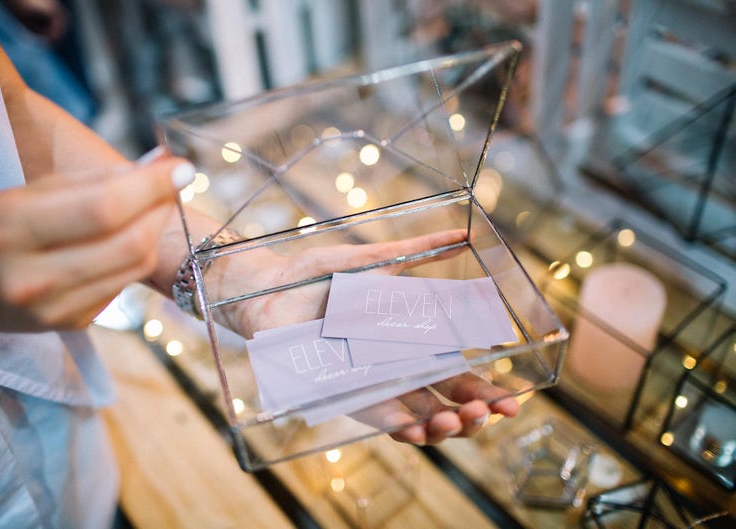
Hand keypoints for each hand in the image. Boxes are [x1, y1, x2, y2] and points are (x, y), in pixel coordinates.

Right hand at [0, 158, 194, 349]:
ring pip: (135, 265)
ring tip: (154, 205)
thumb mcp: (24, 193)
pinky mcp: (74, 323)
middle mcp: (32, 278)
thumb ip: (91, 181)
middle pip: (129, 242)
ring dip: (156, 230)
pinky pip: (124, 283)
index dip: (151, 187)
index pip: (102, 209)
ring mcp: (55, 309)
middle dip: (161, 207)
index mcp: (11, 230)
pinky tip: (127, 238)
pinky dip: (136, 255)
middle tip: (173, 183)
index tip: (181, 166)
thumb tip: (156, 167)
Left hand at [209, 228, 518, 443]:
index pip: (457, 373)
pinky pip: (376, 417)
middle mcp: (394, 367)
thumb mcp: (373, 260)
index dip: (486, 389)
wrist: (264, 288)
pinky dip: (401, 428)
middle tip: (498, 411)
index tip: (514, 398)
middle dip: (475, 413)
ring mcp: (370, 383)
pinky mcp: (343, 392)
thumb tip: (461, 232)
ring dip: (445, 426)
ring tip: (462, 419)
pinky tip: (422, 431)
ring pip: (417, 418)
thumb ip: (416, 253)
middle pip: (445, 401)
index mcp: (408, 341)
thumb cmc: (315, 274)